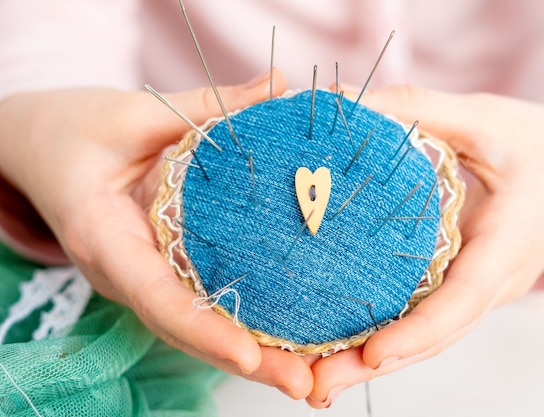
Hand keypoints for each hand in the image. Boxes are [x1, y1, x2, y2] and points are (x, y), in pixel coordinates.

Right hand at [0, 70, 313, 398]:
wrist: (40, 148)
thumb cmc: (74, 129)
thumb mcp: (132, 113)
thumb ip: (206, 105)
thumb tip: (280, 85)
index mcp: (104, 237)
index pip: (155, 294)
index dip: (203, 329)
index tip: (251, 357)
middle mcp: (124, 272)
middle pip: (186, 329)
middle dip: (246, 361)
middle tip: (307, 384)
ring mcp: (141, 279)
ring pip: (196, 328)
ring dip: (253, 354)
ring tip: (310, 375)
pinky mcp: (159, 271)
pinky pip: (199, 305)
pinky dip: (241, 324)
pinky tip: (288, 336)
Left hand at [306, 85, 543, 406]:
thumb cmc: (542, 148)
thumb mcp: (487, 118)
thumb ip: (420, 109)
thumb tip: (346, 106)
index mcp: (506, 245)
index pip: (463, 299)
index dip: (418, 332)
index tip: (372, 356)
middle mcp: (491, 282)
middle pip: (433, 335)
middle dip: (374, 363)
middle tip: (316, 386)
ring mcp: (478, 291)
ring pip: (426, 335)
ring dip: (371, 360)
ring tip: (316, 381)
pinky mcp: (462, 285)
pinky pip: (425, 318)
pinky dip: (386, 337)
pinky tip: (341, 344)